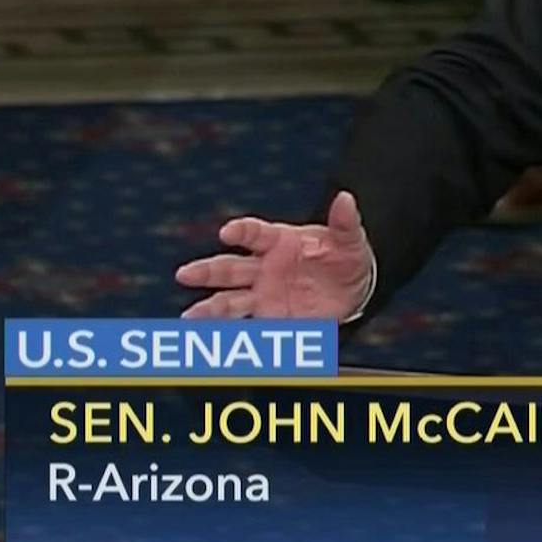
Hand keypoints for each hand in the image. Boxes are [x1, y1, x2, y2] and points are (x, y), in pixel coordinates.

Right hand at [175, 191, 374, 319]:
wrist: (355, 287)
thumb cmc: (345, 256)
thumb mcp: (350, 239)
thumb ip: (345, 222)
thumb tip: (346, 198)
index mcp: (279, 240)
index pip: (253, 233)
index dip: (240, 231)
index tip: (227, 233)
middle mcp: (264, 268)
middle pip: (229, 268)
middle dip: (207, 271)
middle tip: (185, 274)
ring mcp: (264, 294)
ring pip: (230, 301)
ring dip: (211, 310)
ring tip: (192, 318)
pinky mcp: (272, 318)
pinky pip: (251, 327)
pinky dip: (235, 336)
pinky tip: (219, 343)